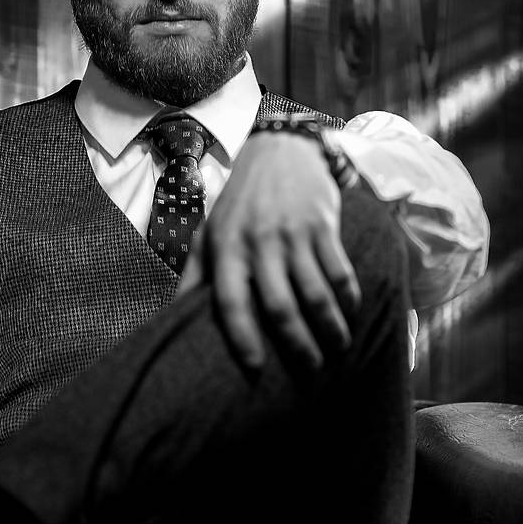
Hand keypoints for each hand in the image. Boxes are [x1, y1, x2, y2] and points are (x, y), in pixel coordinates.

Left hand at [177, 133, 361, 371]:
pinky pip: (341, 271)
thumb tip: (171, 320)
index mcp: (226, 248)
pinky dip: (349, 298)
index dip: (241, 337)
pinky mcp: (323, 226)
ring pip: (316, 294)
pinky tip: (351, 315)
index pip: (230, 302)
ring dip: (330, 329)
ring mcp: (294, 234)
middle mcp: (259, 243)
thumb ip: (194, 276)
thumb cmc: (239, 203)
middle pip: (280, 306)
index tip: (254, 368)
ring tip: (338, 350)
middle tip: (310, 373)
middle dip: (297, 346)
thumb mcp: (208, 233)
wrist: (279, 150)